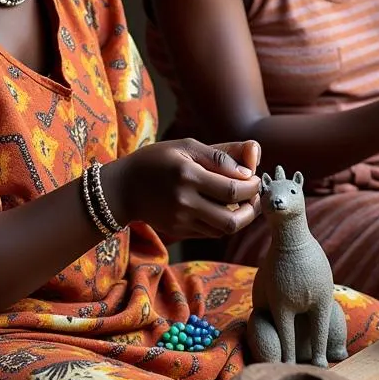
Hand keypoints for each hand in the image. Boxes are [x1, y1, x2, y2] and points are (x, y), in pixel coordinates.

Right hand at [112, 138, 262, 239]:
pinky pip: (211, 233)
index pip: (234, 190)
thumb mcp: (187, 146)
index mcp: (189, 176)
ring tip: (243, 202)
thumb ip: (221, 155)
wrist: (122, 188)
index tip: (255, 178)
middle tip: (254, 195)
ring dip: (241, 217)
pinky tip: (223, 208)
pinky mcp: (179, 232)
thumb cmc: (158, 160)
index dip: (253, 186)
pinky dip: (224, 223)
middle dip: (252, 209)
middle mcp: (185, 203)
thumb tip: (249, 169)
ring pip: (224, 230)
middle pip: (233, 220)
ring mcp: (181, 221)